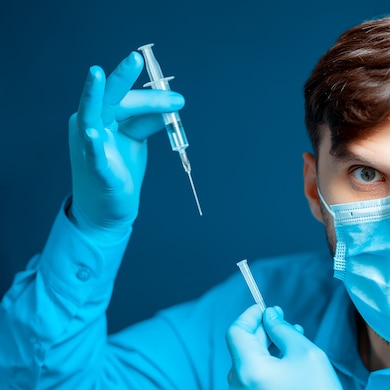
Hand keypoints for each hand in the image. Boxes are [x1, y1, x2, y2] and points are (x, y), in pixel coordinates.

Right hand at [68, 51, 183, 241]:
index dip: (151, 97)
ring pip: (92, 117)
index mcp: (101, 117)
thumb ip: (147, 121)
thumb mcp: (135, 139)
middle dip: (121, 77)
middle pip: (108, 99)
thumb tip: (170, 106)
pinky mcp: (96, 170)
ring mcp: (89, 147)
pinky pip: (94, 155)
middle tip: (135, 58)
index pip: (126, 100)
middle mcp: (90, 127)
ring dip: (95, 96)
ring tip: (97, 74)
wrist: (106, 209)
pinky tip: (94, 134)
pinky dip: (94, 144)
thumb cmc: (119, 168)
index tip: (178, 100)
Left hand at [226, 305, 350, 389]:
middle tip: (283, 322)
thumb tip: (269, 315)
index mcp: (248, 371)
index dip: (250, 315)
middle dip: (262, 333)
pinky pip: (250, 386)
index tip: (265, 307)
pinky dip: (264, 372)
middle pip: (241, 350)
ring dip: (264, 352)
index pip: (236, 331)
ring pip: (247, 368)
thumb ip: (282, 329)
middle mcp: (236, 389)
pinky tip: (285, 370)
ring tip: (290, 346)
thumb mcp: (305, 353)